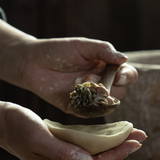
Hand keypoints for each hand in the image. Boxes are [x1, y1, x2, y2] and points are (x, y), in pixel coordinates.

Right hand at [0, 103, 146, 159]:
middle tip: (142, 135)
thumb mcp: (38, 137)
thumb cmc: (17, 127)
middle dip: (121, 149)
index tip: (135, 141)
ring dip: (116, 144)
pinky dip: (103, 140)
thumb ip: (61, 150)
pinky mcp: (63, 150)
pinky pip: (88, 147)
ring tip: (134, 133)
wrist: (2, 121)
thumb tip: (87, 159)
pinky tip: (115, 133)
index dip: (117, 153)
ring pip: (96, 155)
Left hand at [19, 37, 137, 112]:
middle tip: (92, 79)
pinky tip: (73, 95)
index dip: (127, 77)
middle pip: (121, 92)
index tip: (119, 76)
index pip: (128, 75)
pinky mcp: (77, 109)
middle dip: (110, 87)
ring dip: (97, 97)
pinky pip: (88, 114)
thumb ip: (104, 50)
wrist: (32, 63)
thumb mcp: (82, 46)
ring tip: (80, 84)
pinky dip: (85, 107)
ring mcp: (90, 98)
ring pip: (107, 106)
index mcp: (107, 68)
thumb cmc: (59, 51)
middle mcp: (102, 84)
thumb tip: (124, 59)